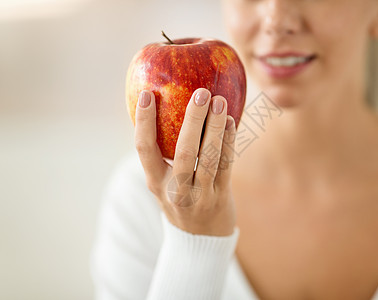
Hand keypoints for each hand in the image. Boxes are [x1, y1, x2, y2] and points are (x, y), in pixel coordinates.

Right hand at [134, 88, 236, 235]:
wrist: (200, 239)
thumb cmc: (179, 199)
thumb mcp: (163, 182)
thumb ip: (162, 155)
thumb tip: (164, 109)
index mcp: (155, 182)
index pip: (144, 149)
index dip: (144, 121)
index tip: (146, 94)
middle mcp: (176, 190)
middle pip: (183, 151)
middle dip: (193, 120)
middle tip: (200, 93)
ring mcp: (200, 196)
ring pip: (209, 157)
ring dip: (216, 128)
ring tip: (219, 101)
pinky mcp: (220, 196)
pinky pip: (226, 164)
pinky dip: (228, 141)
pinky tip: (231, 121)